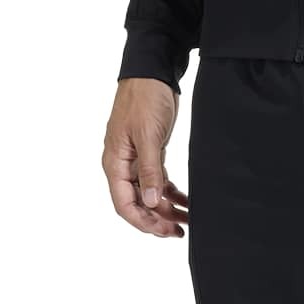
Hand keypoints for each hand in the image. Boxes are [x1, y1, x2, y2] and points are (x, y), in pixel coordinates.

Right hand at [105, 77, 188, 236]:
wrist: (152, 72)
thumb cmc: (144, 99)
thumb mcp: (148, 135)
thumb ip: (150, 170)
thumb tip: (151, 201)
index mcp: (115, 162)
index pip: (124, 204)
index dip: (143, 222)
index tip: (163, 231)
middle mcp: (122, 165)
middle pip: (137, 203)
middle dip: (157, 219)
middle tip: (179, 231)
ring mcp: (136, 160)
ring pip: (150, 194)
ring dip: (167, 209)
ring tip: (188, 220)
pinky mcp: (150, 153)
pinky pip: (158, 181)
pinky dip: (171, 192)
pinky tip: (185, 201)